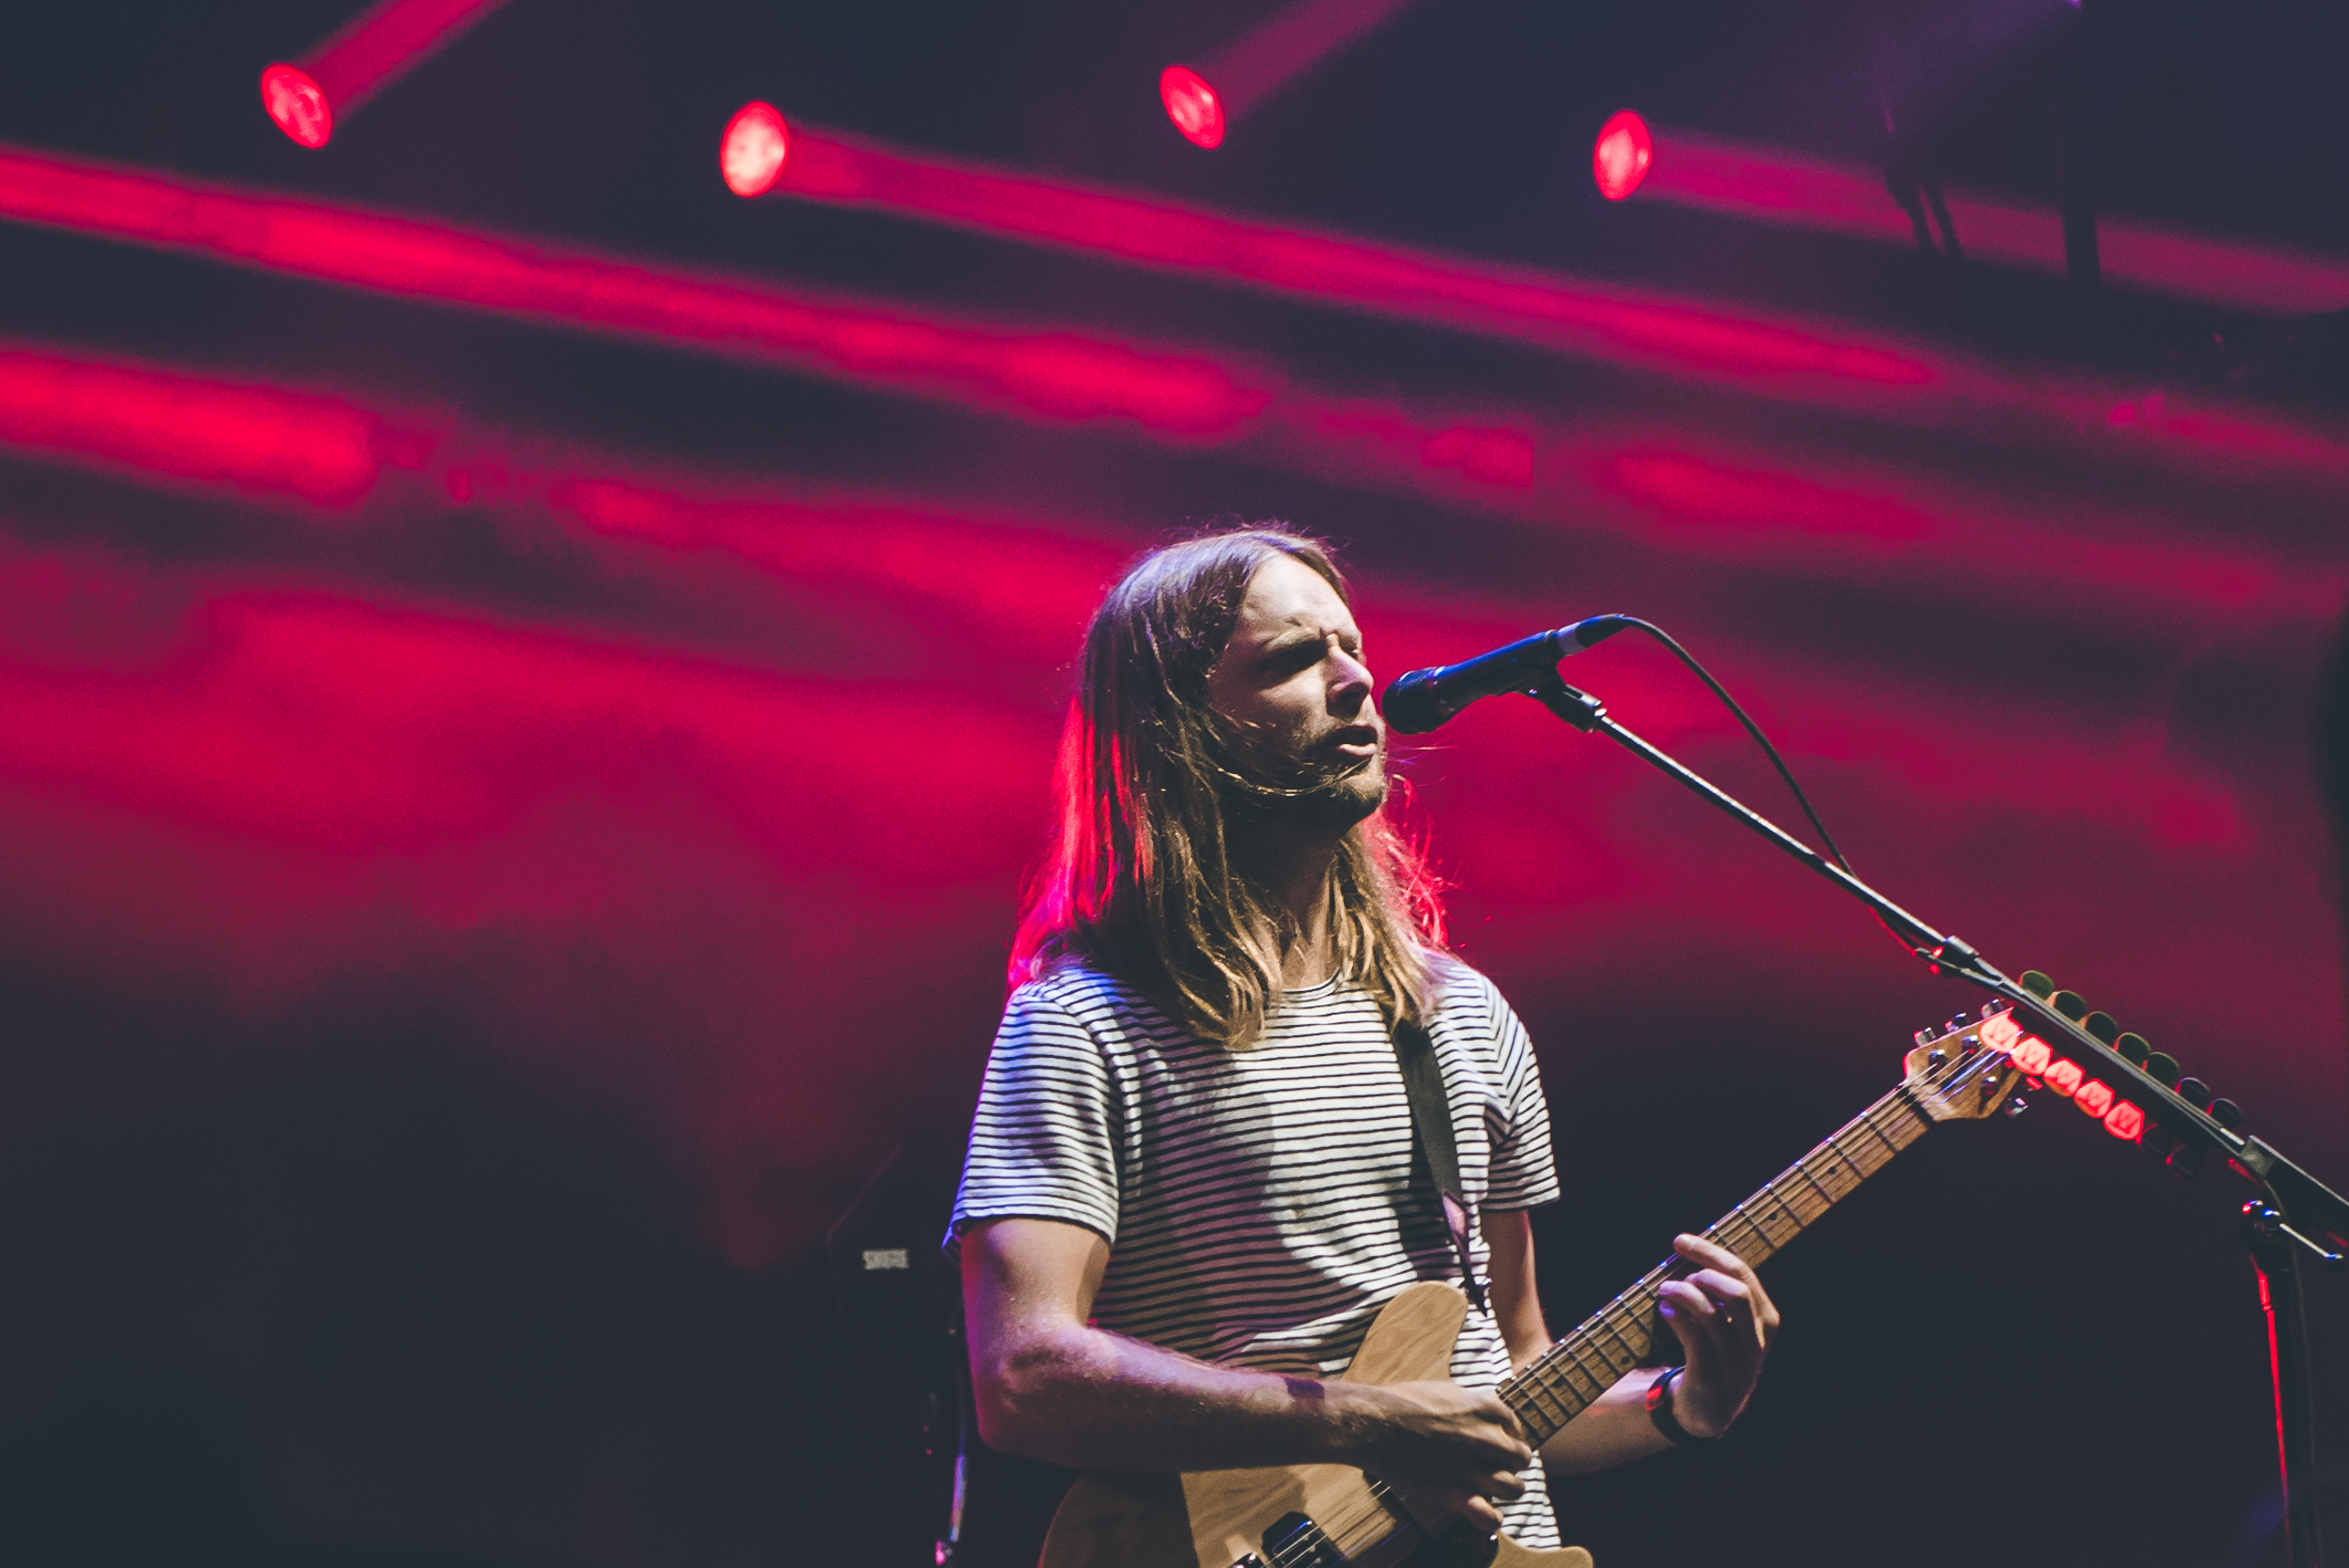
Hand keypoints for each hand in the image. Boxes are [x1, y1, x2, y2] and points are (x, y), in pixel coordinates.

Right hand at [1352, 1378, 1531, 1536]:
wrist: (1373, 1424)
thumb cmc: (1402, 1402)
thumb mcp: (1444, 1389)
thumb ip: (1471, 1402)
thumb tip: (1483, 1409)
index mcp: (1484, 1408)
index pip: (1516, 1425)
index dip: (1507, 1435)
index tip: (1496, 1440)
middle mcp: (1486, 1437)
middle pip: (1521, 1457)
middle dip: (1510, 1462)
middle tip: (1493, 1464)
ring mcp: (1473, 1468)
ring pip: (1515, 1489)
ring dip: (1506, 1489)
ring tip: (1492, 1488)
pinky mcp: (1456, 1494)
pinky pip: (1491, 1517)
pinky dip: (1491, 1518)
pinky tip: (1482, 1511)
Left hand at [1656, 1233, 1778, 1439]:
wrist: (1709, 1412)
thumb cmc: (1715, 1354)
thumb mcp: (1728, 1324)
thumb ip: (1719, 1292)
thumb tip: (1690, 1249)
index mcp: (1765, 1320)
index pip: (1742, 1274)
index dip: (1710, 1253)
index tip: (1680, 1240)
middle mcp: (1756, 1340)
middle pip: (1736, 1292)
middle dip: (1702, 1270)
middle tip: (1677, 1271)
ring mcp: (1735, 1362)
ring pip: (1713, 1315)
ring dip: (1683, 1294)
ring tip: (1665, 1290)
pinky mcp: (1711, 1378)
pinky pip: (1695, 1341)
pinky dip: (1677, 1319)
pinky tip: (1665, 1310)